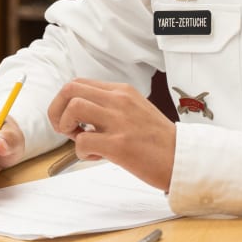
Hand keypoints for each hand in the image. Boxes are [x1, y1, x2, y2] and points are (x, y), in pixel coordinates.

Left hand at [48, 78, 175, 190]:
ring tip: (80, 140)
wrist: (183, 158)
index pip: (78, 83)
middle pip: (70, 89)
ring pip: (73, 108)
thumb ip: (110, 107)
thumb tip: (80, 115)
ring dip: (67, 127)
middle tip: (67, 129)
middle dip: (57, 111)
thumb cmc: (158, 139)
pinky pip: (82, 142)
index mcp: (122, 91)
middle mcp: (119, 101)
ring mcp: (119, 121)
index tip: (71, 120)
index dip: (65, 102)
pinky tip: (96, 156)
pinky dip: (81, 152)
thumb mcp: (135, 110)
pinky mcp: (119, 145)